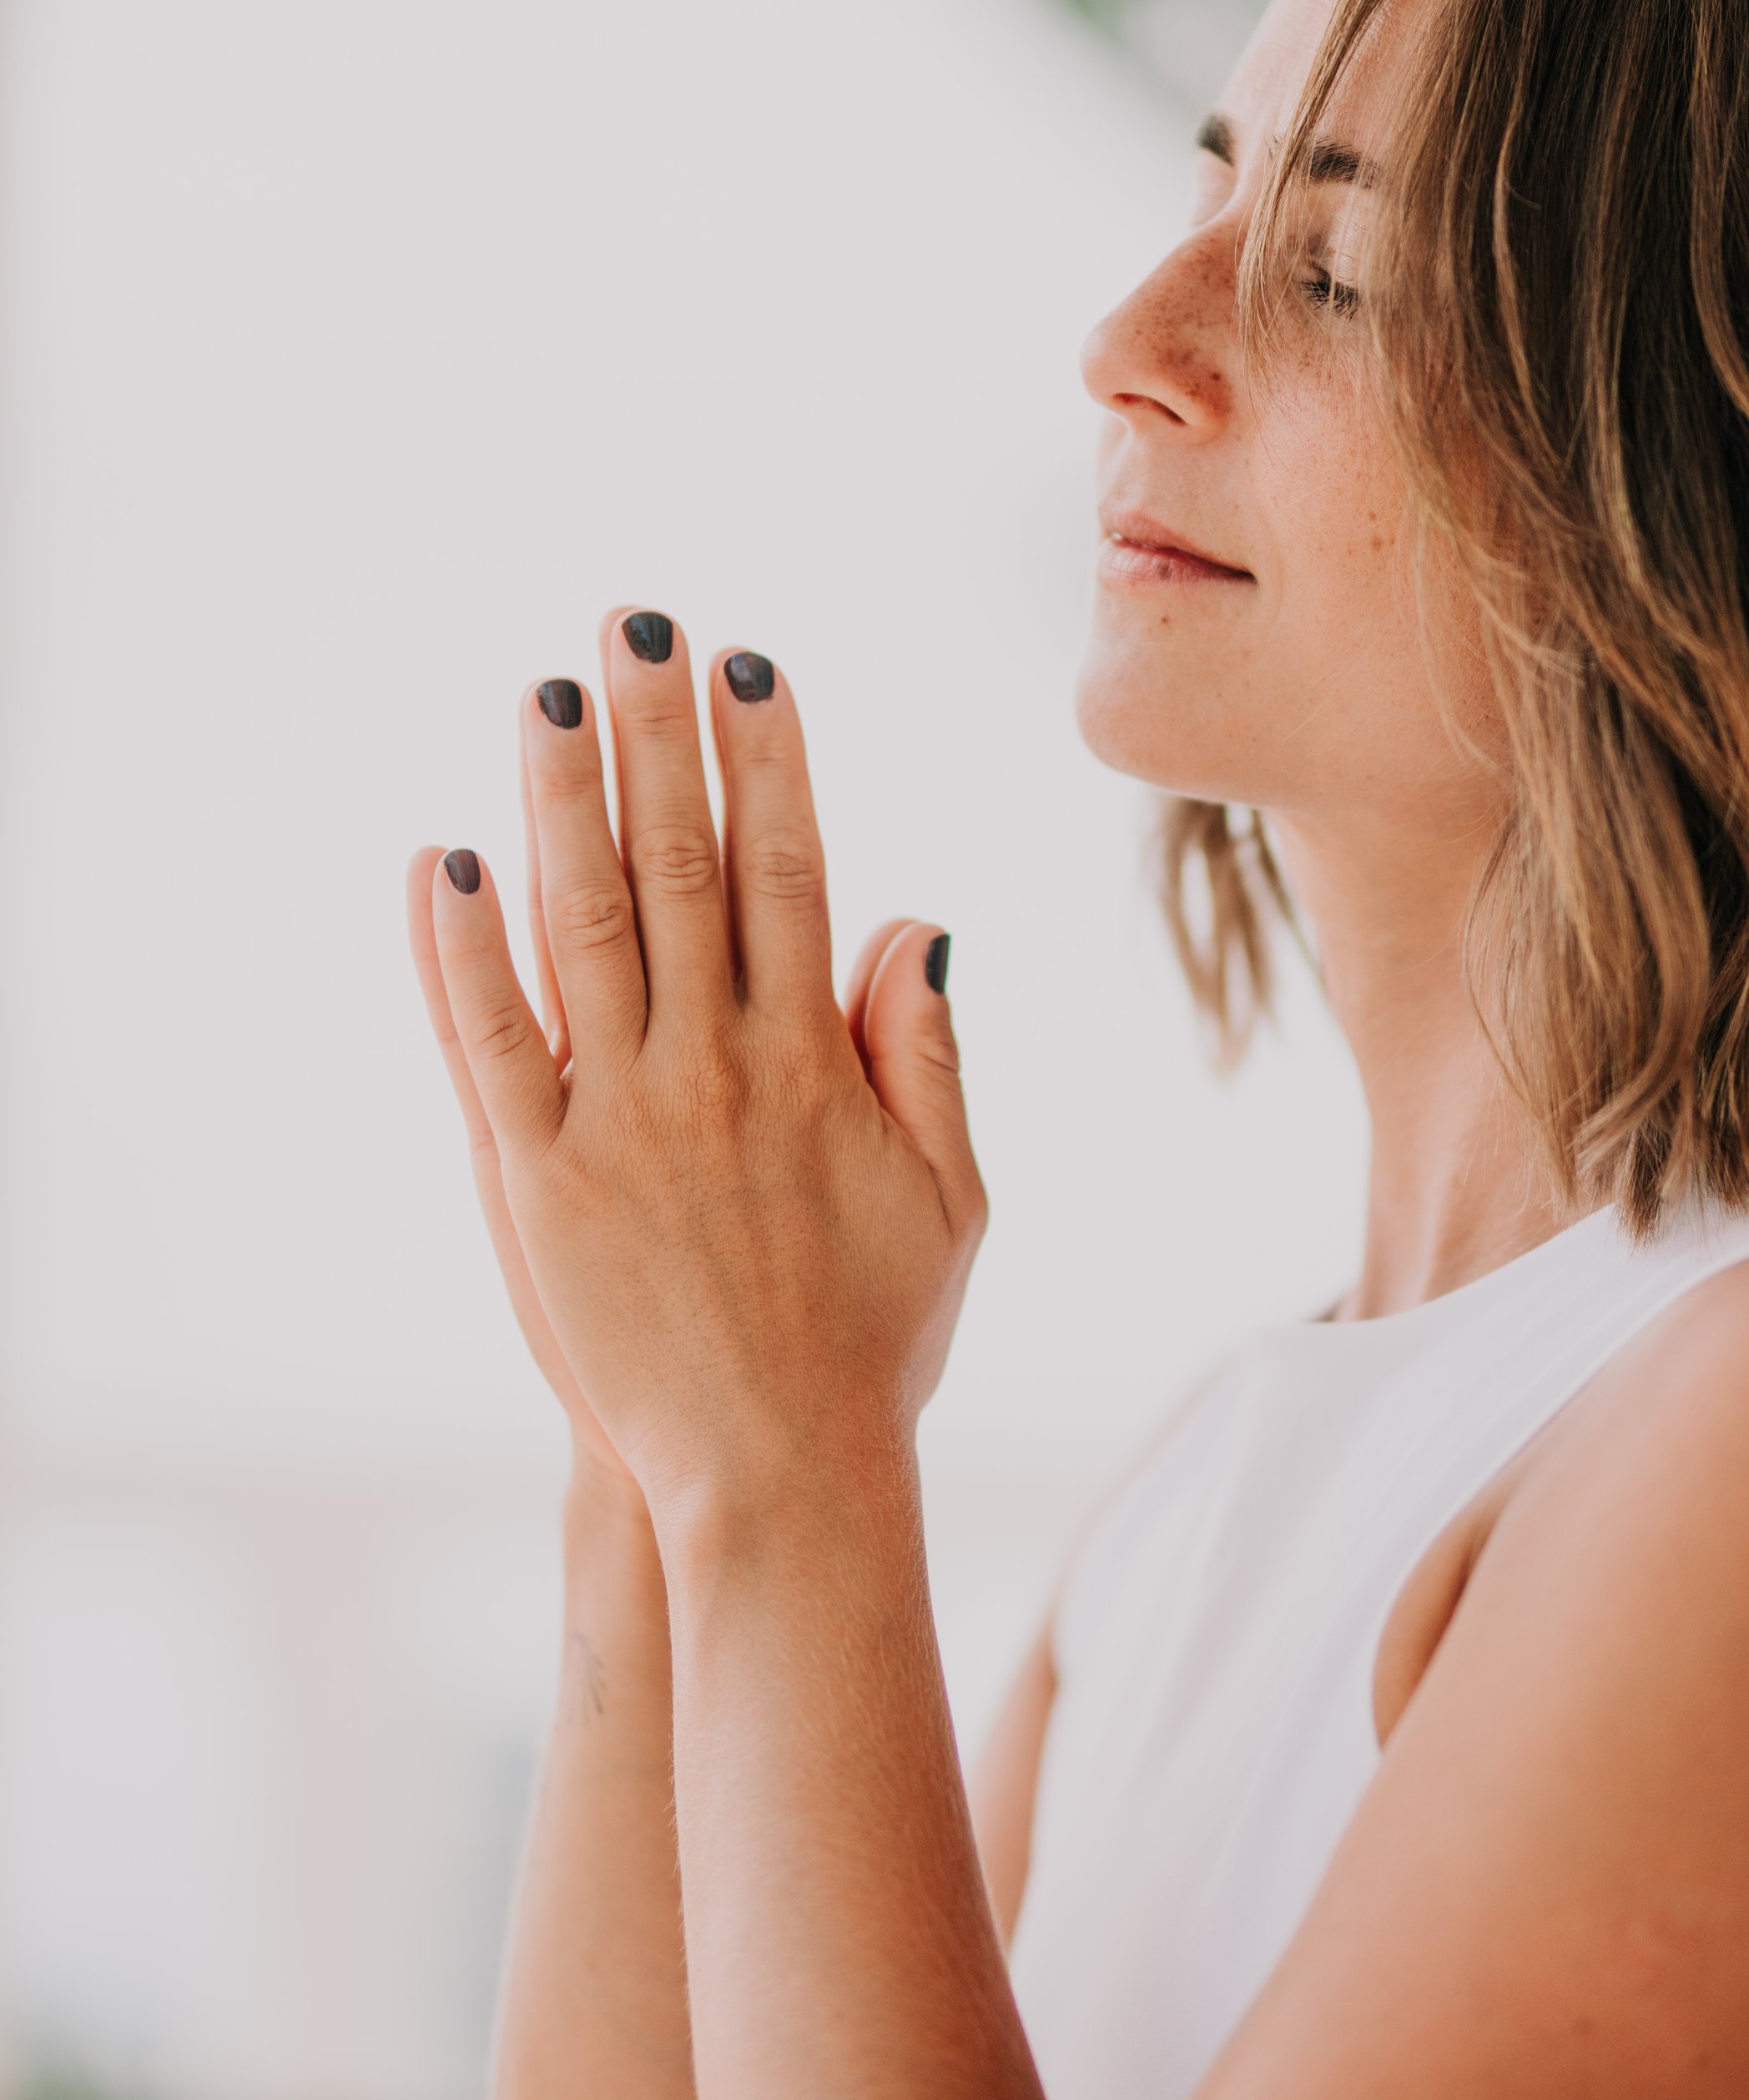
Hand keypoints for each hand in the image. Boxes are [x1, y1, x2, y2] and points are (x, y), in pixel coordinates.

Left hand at [410, 614, 985, 1527]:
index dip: (768, 761)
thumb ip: (930, 1054)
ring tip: (549, 692)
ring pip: (583, 921)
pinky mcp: (535, 1177)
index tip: (748, 667)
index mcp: (816, 1063)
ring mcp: (619, 1117)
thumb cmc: (875, 1342)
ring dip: (564, 797)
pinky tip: (447, 857)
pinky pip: (487, 1039)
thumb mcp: (950, 1198)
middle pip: (682, 864)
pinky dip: (462, 946)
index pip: (790, 872)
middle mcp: (717, 1066)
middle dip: (659, 734)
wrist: (780, 1475)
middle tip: (637, 623)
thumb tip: (918, 918)